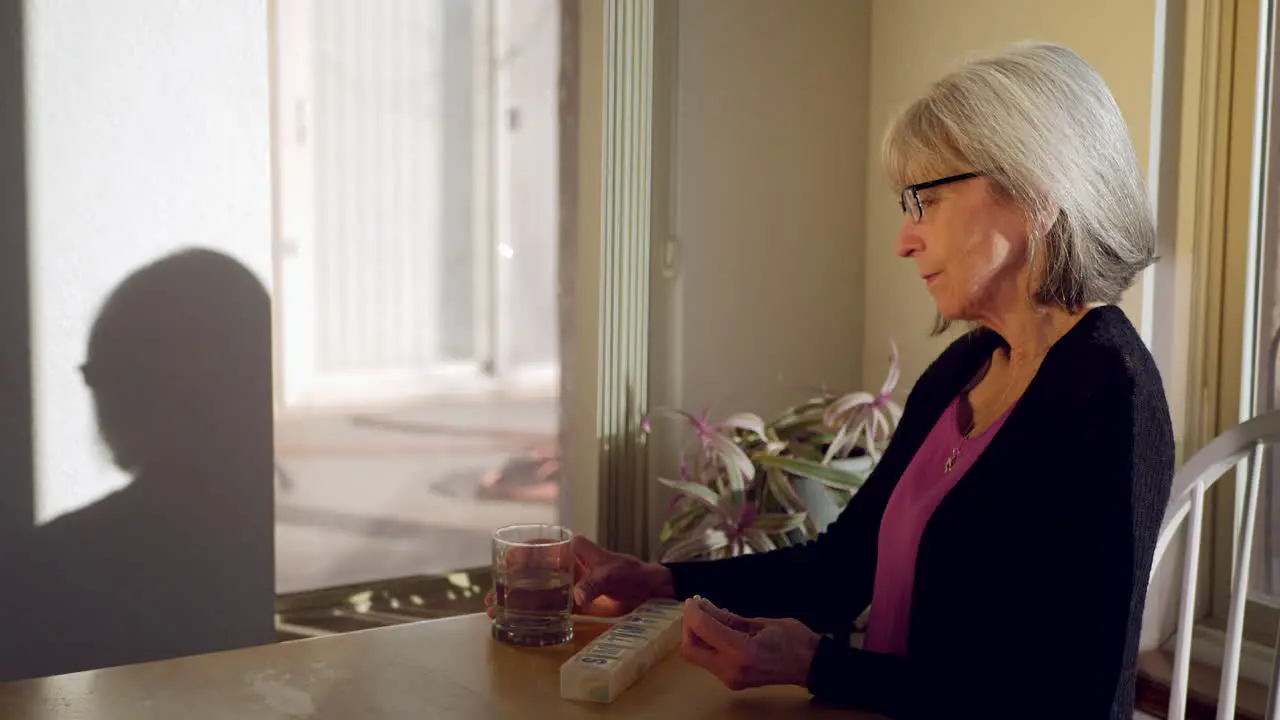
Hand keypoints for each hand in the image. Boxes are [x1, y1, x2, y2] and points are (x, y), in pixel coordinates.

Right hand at [485, 535, 673, 617]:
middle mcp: (565, 564)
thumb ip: (594, 584)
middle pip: (531, 571)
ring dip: (516, 600)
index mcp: (572, 549)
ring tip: (495, 612)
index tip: (502, 563)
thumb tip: (578, 597)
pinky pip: (549, 605)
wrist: (648, 592)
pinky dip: (533, 612)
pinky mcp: (572, 601)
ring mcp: (567, 583)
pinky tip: (516, 620)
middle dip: (509, 582)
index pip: (541, 546)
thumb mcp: (612, 575)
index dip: (519, 552)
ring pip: (536, 590)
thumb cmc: (631, 574)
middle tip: (491, 597)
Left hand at [680, 597, 820, 690]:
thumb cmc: (794, 640)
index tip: (693, 600)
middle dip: (689, 626)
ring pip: (697, 656)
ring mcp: (730, 679)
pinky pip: (709, 660)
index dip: (693, 612)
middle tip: (696, 608)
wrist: (811, 665)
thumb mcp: (761, 622)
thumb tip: (704, 607)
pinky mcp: (732, 680)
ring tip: (707, 614)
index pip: (703, 629)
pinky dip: (707, 643)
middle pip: (690, 649)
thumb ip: (729, 618)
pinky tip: (716, 628)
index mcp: (741, 652)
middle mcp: (731, 670)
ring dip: (696, 634)